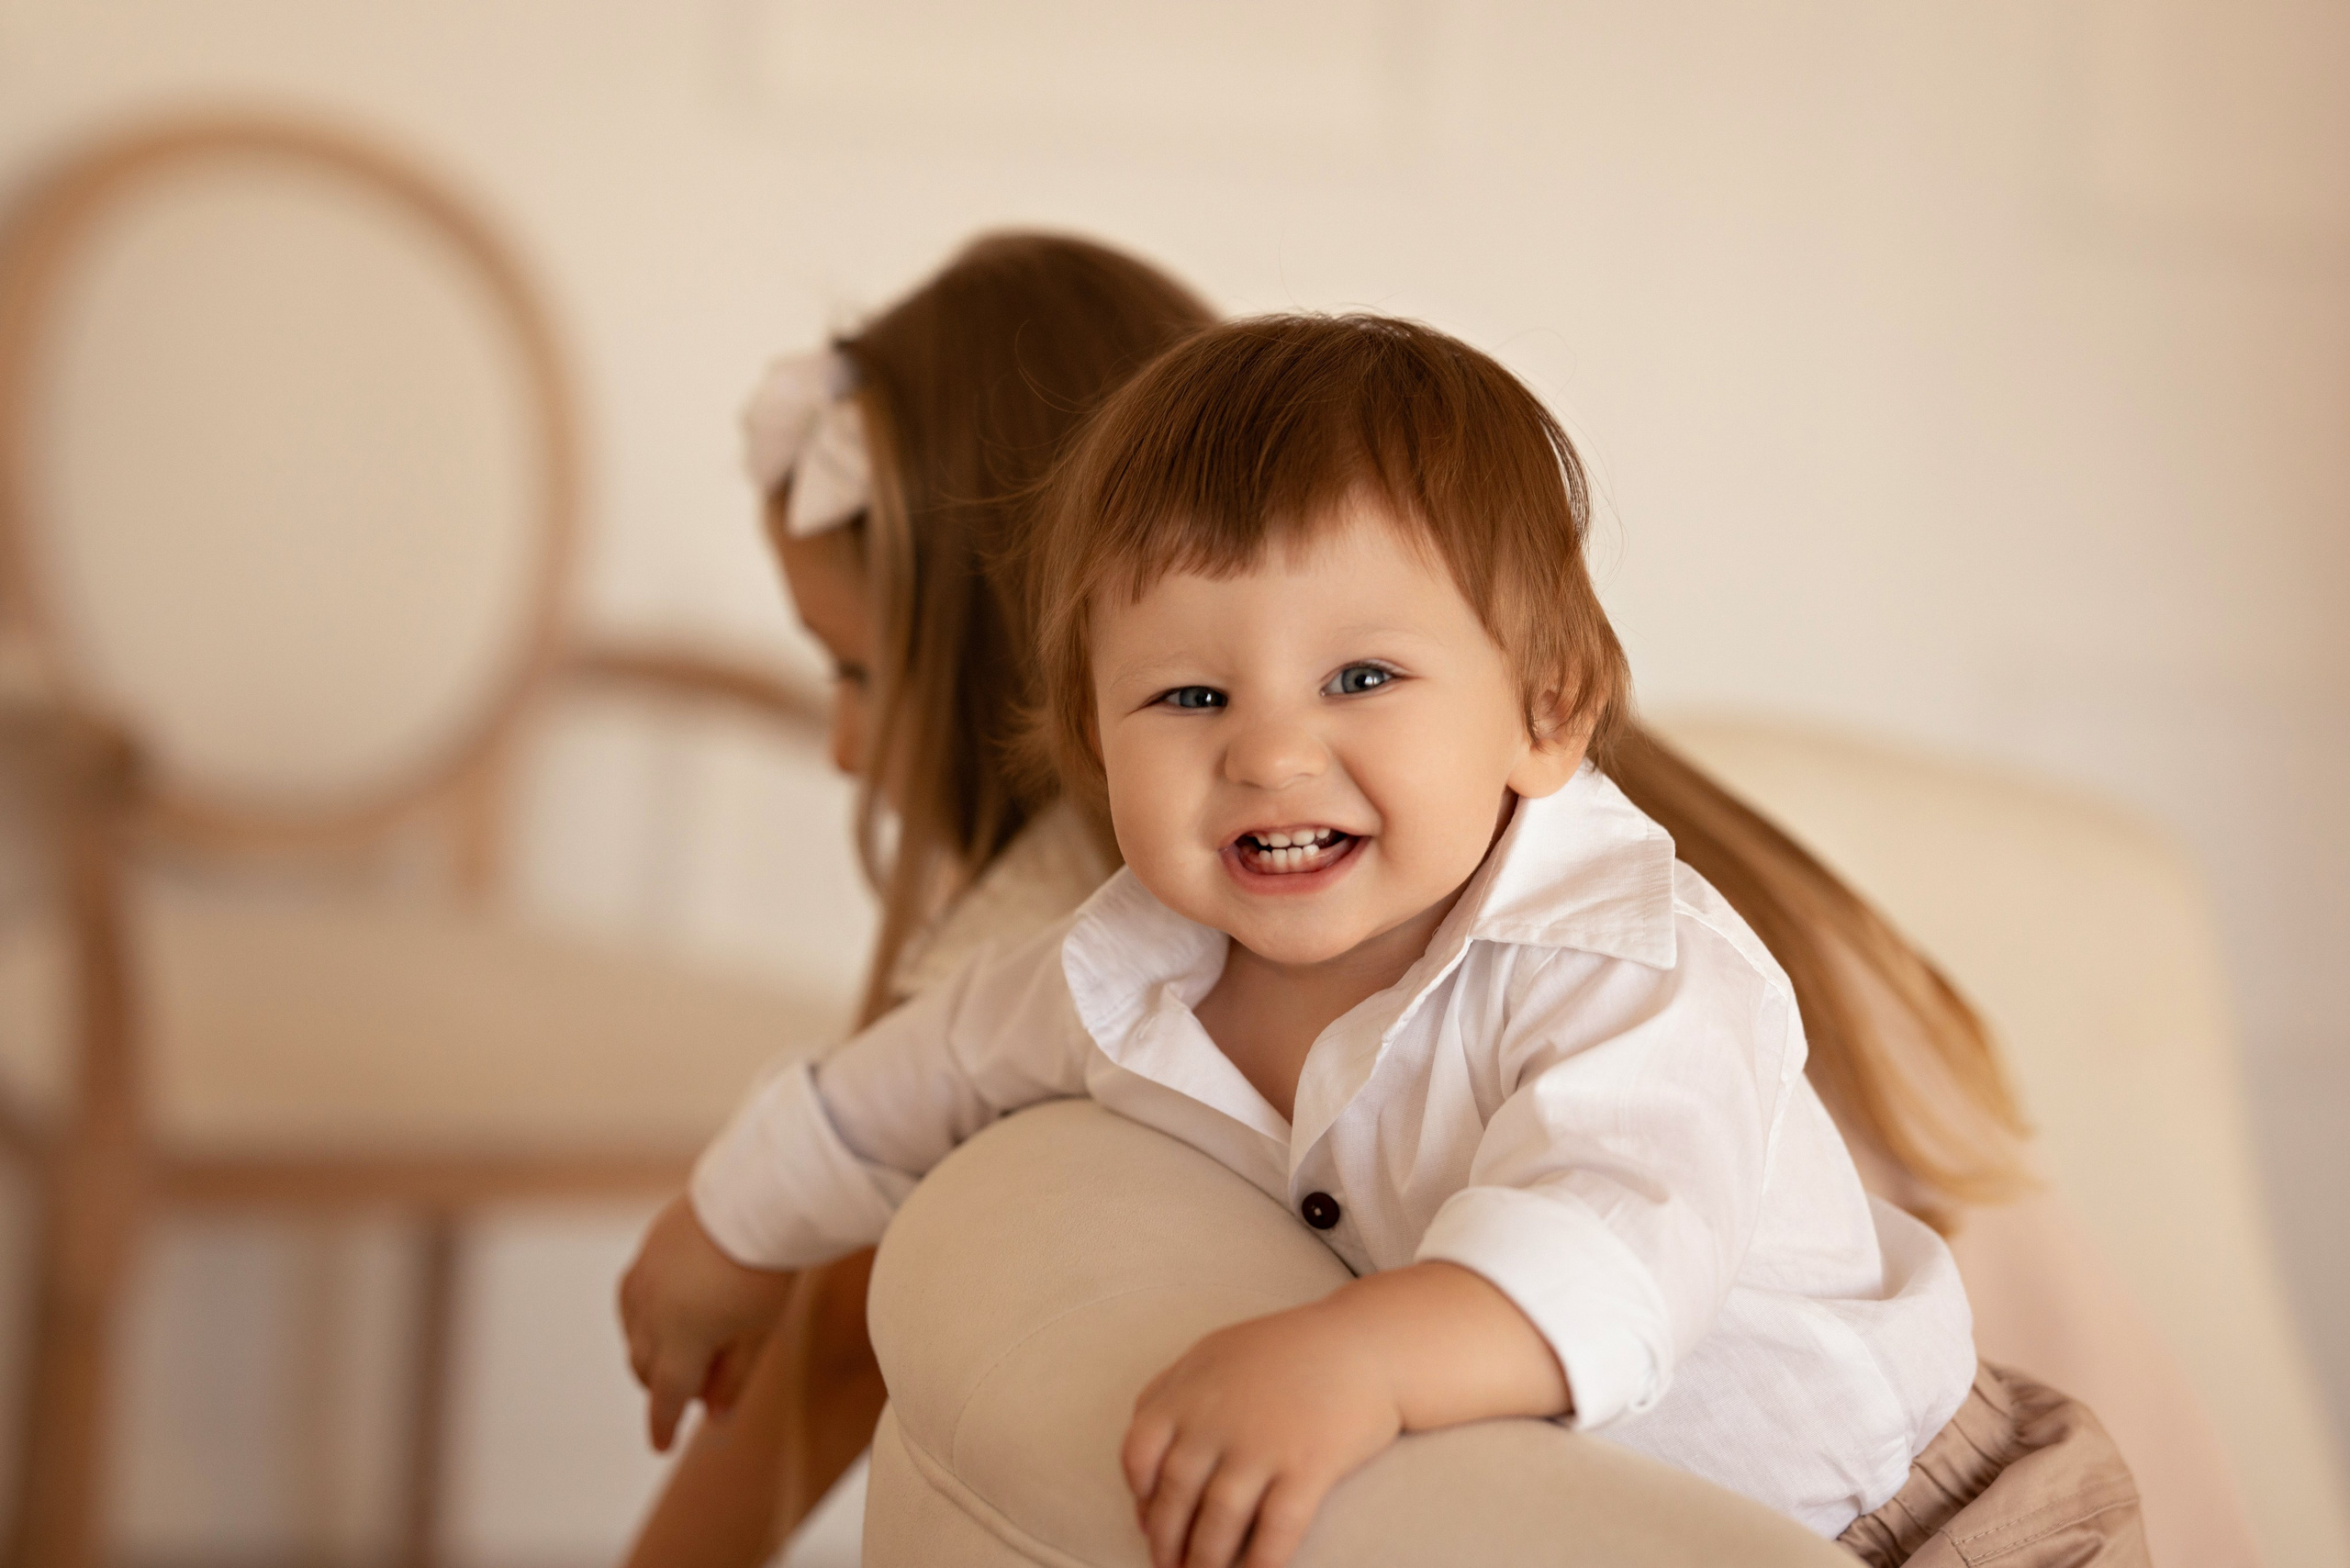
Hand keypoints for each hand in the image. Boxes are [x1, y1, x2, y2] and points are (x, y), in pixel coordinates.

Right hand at [617, 1194, 796, 1450]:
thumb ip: (733, 1377)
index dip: (664, 1425)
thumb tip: (714, 1416)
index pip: (666, 1396)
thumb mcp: (759, 1331)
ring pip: (633, 1334)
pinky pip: (631, 1300)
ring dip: (650, 1354)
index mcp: (683, 1338)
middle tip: (693, 1391)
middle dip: (664, 1386)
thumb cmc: (767, 1269)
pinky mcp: (645, 1253)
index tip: (662, 1446)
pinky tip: (663, 1318)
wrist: (758, 1198)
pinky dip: (642, 1320)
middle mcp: (653, 1312)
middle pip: (646, 1368)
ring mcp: (644, 1280)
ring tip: (682, 1355)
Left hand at [1120, 1262, 1570, 1567]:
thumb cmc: (1286, 1351)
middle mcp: (1218, 1419)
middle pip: (1176, 1496)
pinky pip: (1276, 1529)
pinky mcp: (1310, 1465)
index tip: (1148, 1520)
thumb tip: (1142, 1466)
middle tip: (1171, 1565)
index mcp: (1189, 1390)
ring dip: (1207, 1560)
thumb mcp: (1212, 1354)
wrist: (1364, 1344)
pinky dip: (1260, 1562)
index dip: (1140, 1496)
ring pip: (1219, 1521)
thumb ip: (1168, 1394)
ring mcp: (1264, 1443)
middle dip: (1168, 1541)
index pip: (1138, 1454)